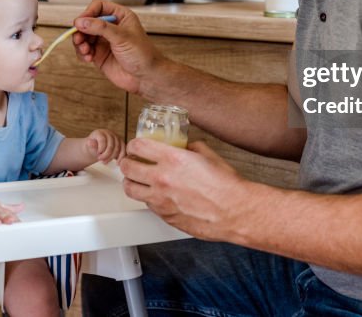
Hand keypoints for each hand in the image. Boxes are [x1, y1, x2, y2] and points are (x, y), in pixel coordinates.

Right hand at [72, 0, 165, 97]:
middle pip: (87, 22)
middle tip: (79, 39)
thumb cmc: (143, 55)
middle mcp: (111, 27)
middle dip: (81, 30)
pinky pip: (84, 50)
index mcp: (120, 16)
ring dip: (80, 43)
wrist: (146, 77)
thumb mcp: (122, 37)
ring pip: (83, 36)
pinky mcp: (99, 55)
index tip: (81, 22)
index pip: (98, 7)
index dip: (88, 13)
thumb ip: (101, 27)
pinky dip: (82, 53)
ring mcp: (104, 41)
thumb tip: (81, 21)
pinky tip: (88, 58)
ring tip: (85, 51)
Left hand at [85, 128, 124, 163]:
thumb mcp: (89, 146)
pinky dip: (121, 157)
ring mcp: (116, 138)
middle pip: (111, 145)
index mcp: (100, 132)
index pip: (103, 140)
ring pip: (118, 148)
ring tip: (105, 162)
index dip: (101, 149)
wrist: (96, 149)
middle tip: (101, 160)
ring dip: (112, 157)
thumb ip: (91, 145)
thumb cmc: (93, 147)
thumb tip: (89, 142)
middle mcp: (109, 133)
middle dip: (106, 155)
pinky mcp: (121, 143)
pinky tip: (117, 163)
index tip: (98, 154)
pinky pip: (124, 150)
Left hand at [119, 138, 252, 240]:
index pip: (138, 147)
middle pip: (127, 168)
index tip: (135, 146)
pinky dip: (148, 199)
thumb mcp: (208, 155)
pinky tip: (156, 196)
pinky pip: (147, 205)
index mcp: (173, 159)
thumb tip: (185, 147)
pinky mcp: (165, 216)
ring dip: (130, 182)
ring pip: (130, 190)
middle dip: (126, 163)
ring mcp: (161, 200)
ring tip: (135, 180)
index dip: (134, 145)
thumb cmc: (226, 186)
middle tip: (130, 162)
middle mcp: (162, 179)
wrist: (234, 212)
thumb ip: (191, 148)